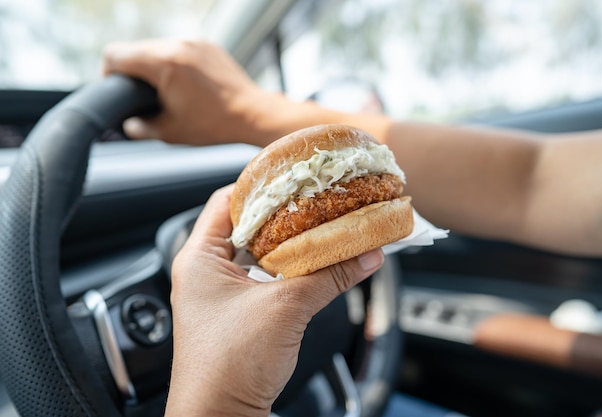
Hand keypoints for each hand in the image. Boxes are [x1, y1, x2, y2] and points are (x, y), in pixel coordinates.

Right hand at [102, 39, 283, 145]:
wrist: (253, 114)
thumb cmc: (214, 124)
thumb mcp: (170, 132)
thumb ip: (140, 128)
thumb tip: (127, 125)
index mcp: (164, 63)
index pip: (115, 54)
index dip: (108, 73)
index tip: (117, 89)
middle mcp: (178, 45)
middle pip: (136, 48)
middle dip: (132, 71)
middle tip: (141, 96)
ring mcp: (195, 42)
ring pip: (158, 46)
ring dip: (154, 65)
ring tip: (164, 90)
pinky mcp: (207, 45)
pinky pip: (179, 48)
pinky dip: (174, 62)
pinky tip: (183, 84)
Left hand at [165, 185, 384, 416]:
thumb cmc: (229, 366)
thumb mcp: (285, 309)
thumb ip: (329, 276)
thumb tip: (367, 252)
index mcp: (199, 257)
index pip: (228, 199)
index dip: (262, 183)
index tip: (295, 175)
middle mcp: (205, 271)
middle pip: (248, 225)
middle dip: (285, 214)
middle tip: (317, 200)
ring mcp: (221, 294)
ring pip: (260, 253)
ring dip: (291, 243)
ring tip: (322, 227)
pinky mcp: (238, 314)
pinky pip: (266, 278)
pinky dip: (291, 269)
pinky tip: (316, 264)